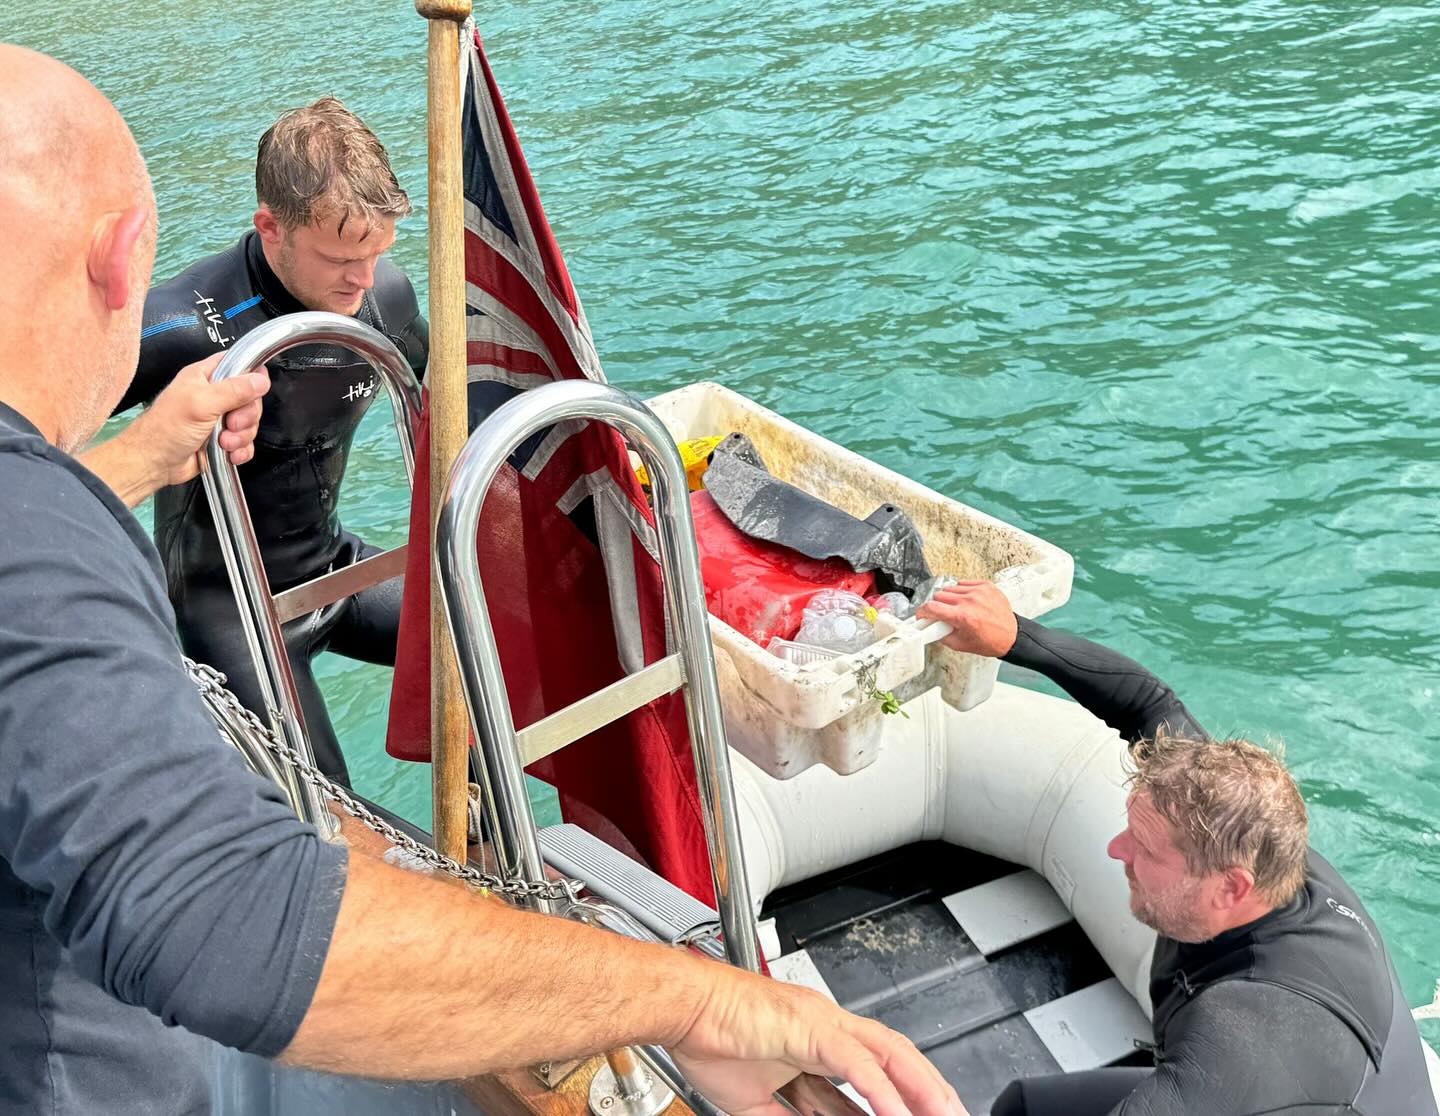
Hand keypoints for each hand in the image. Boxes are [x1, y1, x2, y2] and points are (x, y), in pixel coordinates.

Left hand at [133, 353, 268, 485]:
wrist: (154, 463)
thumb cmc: (166, 429)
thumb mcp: (201, 403)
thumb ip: (233, 390)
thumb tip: (260, 380)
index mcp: (205, 377)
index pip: (239, 365)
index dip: (252, 377)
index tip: (251, 393)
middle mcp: (214, 395)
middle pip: (250, 399)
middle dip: (246, 416)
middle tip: (230, 423)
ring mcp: (219, 419)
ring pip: (250, 423)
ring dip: (241, 436)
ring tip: (223, 442)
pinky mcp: (223, 439)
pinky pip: (246, 442)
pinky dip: (241, 450)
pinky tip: (229, 453)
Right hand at [671, 967, 966, 1115]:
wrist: (682, 1006)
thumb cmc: (705, 1038)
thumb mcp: (752, 1100)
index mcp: (815, 1041)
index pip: (871, 1076)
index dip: (897, 1102)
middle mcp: (828, 1028)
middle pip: (895, 1058)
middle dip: (927, 1091)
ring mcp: (823, 1025)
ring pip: (891, 1055)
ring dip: (923, 1089)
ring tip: (947, 1115)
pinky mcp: (812, 1029)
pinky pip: (858, 1065)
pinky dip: (884, 1092)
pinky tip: (900, 1114)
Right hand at [915, 580, 1017, 657]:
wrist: (1011, 636)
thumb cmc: (990, 641)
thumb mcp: (960, 644)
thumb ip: (941, 634)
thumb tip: (930, 627)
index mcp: (963, 617)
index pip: (931, 607)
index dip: (922, 612)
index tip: (922, 615)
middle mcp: (970, 601)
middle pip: (938, 595)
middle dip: (937, 606)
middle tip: (943, 615)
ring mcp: (979, 592)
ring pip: (950, 588)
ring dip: (949, 599)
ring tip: (958, 608)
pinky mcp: (985, 586)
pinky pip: (963, 583)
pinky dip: (962, 592)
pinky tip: (967, 601)